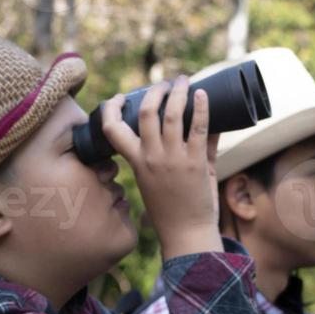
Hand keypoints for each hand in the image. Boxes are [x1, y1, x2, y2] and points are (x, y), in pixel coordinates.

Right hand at [101, 75, 222, 258]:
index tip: (118, 97)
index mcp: (136, 162)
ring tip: (185, 81)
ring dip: (179, 92)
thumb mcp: (158, 180)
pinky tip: (203, 94)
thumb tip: (197, 125)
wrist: (186, 233)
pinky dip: (202, 107)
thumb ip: (171, 152)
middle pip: (145, 112)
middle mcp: (152, 157)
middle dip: (155, 91)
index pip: (111, 130)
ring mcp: (174, 159)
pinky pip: (199, 128)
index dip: (110, 108)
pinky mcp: (197, 163)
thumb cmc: (172, 209)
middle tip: (166, 83)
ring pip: (172, 115)